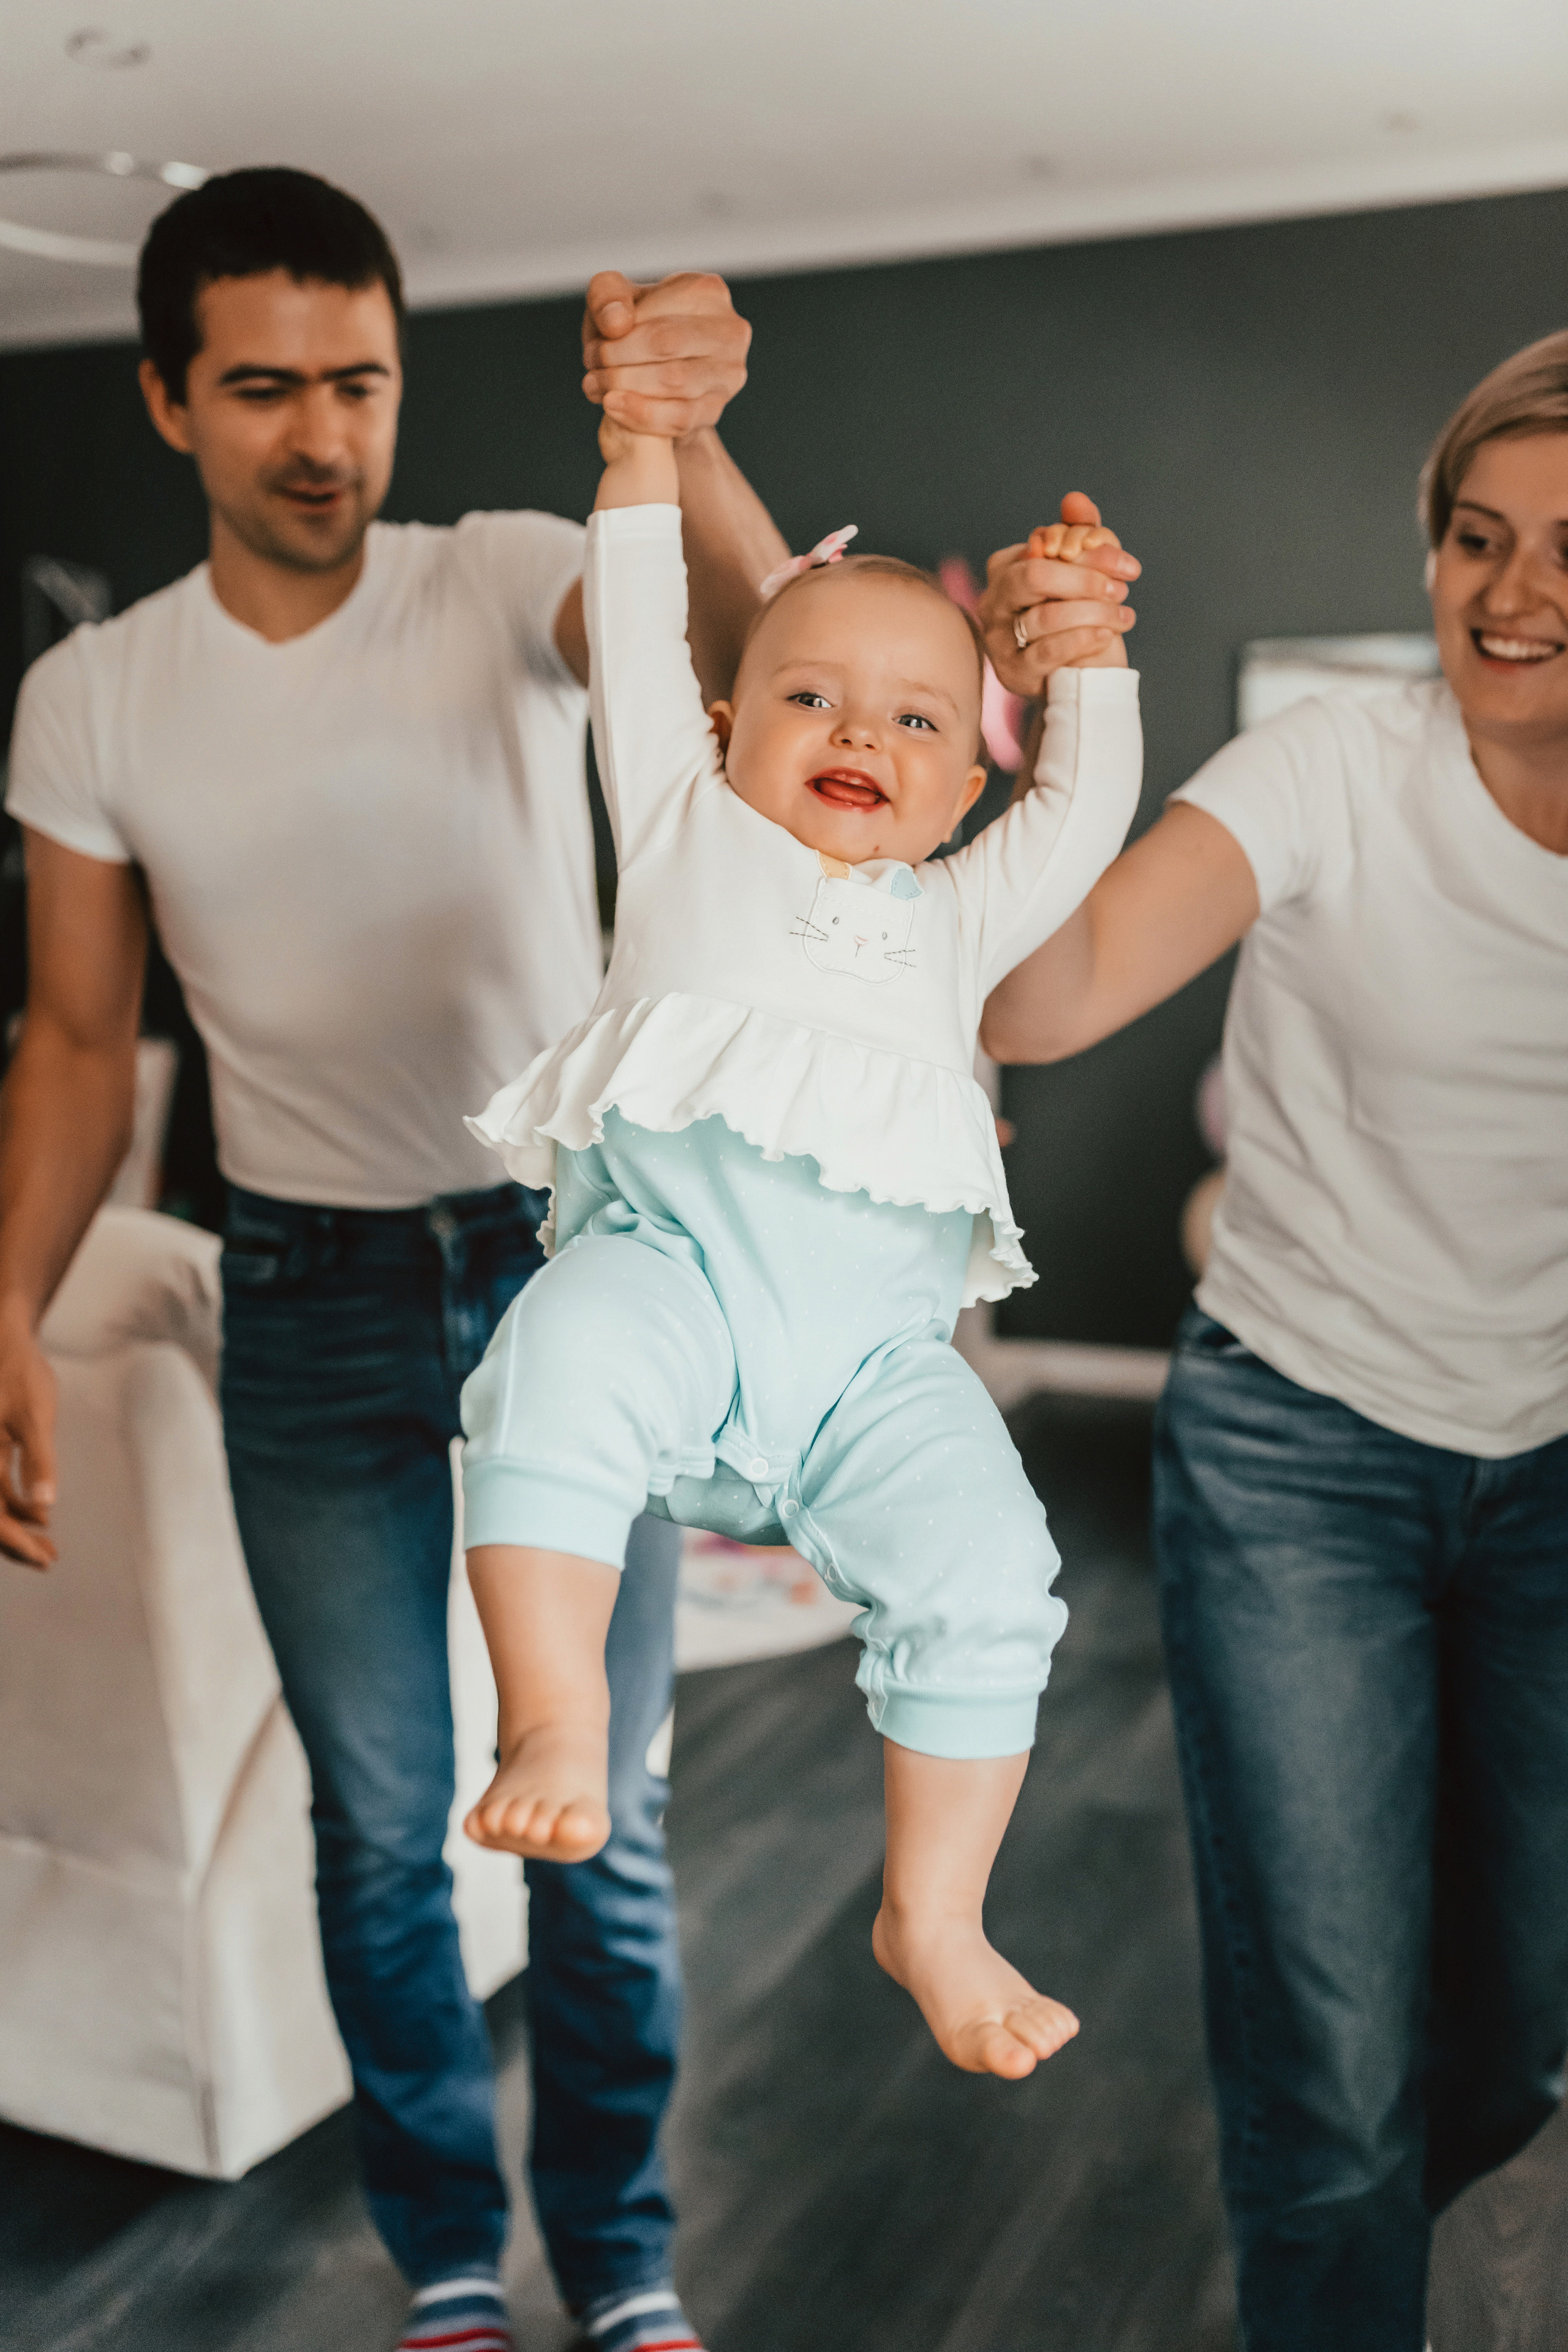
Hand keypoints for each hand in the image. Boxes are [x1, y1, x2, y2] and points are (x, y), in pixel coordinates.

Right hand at [0, 1301, 57, 1568]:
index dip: (13, 1541)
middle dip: (15, 1542)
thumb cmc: (18, 1370)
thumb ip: (39, 1459)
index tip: (42, 1559)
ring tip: (49, 1546)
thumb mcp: (34, 1414)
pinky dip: (15, 1504)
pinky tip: (41, 1514)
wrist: (3, 1334)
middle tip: (49, 1560)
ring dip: (16, 1527)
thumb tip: (46, 1505)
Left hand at [581, 270, 751, 440]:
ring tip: (596, 385)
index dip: (618, 334)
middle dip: (619, 358)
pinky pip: (680, 417)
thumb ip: (607, 296)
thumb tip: (617, 323)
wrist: (654, 370)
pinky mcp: (716, 408)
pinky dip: (641, 415)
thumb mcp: (614, 299)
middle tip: (592, 366)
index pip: (659, 314)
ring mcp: (729, 373)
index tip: (593, 345)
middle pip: (668, 345)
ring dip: (625, 385)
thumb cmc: (636, 326)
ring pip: (675, 383)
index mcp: (709, 291)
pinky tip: (613, 407)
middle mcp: (730, 331)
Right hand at [979, 493, 1140, 695]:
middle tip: (1120, 589)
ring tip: (1122, 615)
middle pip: (1035, 576)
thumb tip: (1075, 500)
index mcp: (1005, 567)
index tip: (1126, 565)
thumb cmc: (1077, 615)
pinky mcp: (1013, 671)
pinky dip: (1083, 639)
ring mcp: (999, 638)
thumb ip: (1081, 533)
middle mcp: (993, 600)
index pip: (1043, 546)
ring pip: (1045, 616)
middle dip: (1085, 580)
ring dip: (1094, 613)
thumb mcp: (1083, 571)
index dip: (1087, 551)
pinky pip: (1048, 651)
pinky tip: (1107, 635)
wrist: (1075, 673)